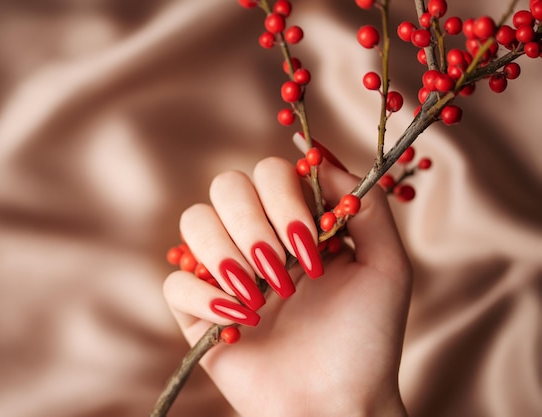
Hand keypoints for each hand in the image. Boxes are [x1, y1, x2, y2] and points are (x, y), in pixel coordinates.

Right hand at [164, 155, 410, 416]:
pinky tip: (240, 321)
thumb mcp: (386, 266)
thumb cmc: (366, 340)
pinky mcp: (196, 309)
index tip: (310, 241)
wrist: (335, 404)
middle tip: (283, 271)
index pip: (269, 172)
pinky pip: (174, 280)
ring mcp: (222, 271)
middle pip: (226, 186)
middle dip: (253, 225)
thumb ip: (366, 204)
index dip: (283, 197)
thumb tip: (323, 156)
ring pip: (194, 221)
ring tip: (261, 298)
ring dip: (228, 256)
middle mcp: (255, 239)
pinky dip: (205, 296)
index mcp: (294, 224)